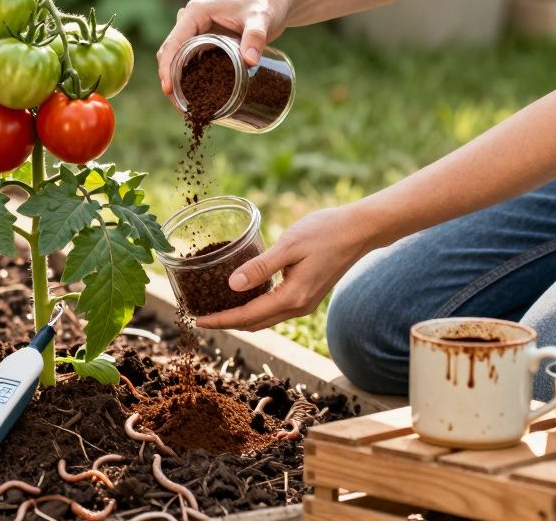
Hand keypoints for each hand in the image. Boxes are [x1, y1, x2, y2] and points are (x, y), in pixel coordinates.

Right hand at [157, 0, 289, 95]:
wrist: (276, 0)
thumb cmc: (267, 3)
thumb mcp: (261, 19)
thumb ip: (255, 37)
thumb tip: (250, 62)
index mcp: (196, 12)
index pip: (173, 42)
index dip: (167, 67)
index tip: (168, 90)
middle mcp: (192, 21)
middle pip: (170, 52)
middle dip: (170, 78)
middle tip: (180, 106)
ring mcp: (199, 31)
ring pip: (178, 58)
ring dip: (178, 80)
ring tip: (186, 107)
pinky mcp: (208, 41)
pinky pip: (192, 61)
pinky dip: (190, 77)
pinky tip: (197, 96)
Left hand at [194, 206, 374, 330]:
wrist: (359, 231)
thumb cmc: (325, 232)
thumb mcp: (289, 246)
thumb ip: (261, 267)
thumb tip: (232, 286)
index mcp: (292, 297)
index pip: (247, 317)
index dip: (220, 320)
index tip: (196, 320)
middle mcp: (298, 307)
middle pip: (255, 324)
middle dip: (227, 323)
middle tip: (200, 317)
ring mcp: (305, 304)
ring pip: (265, 319)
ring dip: (241, 318)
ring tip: (217, 310)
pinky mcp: (308, 296)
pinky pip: (275, 310)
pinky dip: (256, 309)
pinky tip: (244, 298)